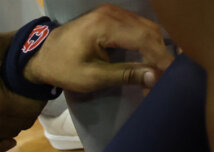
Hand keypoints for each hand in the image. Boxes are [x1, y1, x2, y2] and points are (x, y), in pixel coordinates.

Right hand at [0, 33, 44, 151]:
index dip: (38, 98)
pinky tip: (9, 140)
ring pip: (8, 134)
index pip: (32, 109)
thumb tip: (42, 46)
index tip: (37, 89)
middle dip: (29, 109)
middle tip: (28, 97)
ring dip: (16, 123)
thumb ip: (20, 48)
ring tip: (16, 109)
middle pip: (23, 123)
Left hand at [24, 4, 173, 95]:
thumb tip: (155, 77)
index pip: (144, 38)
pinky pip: (138, 26)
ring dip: (156, 48)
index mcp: (105, 25)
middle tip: (167, 78)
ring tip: (160, 71)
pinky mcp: (112, 16)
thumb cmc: (63, 68)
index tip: (170, 77)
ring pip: (146, 27)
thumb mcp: (93, 77)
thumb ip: (125, 75)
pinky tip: (150, 59)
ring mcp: (113, 11)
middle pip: (149, 30)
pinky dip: (147, 42)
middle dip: (161, 54)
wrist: (42, 55)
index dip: (160, 58)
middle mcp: (112, 12)